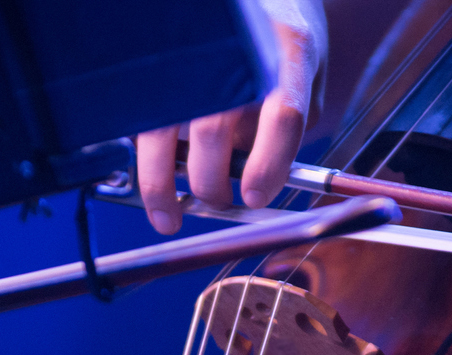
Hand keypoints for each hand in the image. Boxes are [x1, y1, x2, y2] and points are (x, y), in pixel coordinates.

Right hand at [136, 0, 326, 233]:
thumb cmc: (282, 41)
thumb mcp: (308, 75)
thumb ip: (290, 126)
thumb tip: (252, 184)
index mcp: (288, 52)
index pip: (281, 115)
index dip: (268, 164)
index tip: (253, 198)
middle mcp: (234, 52)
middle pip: (213, 131)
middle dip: (211, 184)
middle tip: (216, 203)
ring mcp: (188, 56)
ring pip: (162, 130)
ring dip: (160, 183)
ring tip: (166, 216)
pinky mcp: (158, 64)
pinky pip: (143, 120)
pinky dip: (143, 156)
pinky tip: (150, 174)